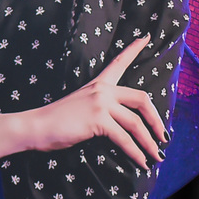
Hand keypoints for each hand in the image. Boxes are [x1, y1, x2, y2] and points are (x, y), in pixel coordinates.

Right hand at [0, 36, 166, 166]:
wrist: (35, 126)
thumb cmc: (54, 121)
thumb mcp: (80, 107)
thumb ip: (100, 109)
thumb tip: (119, 127)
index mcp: (97, 84)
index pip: (118, 63)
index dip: (134, 49)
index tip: (147, 37)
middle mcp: (101, 90)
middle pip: (142, 99)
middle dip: (156, 120)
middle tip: (163, 136)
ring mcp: (100, 104)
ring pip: (136, 123)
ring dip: (149, 142)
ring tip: (156, 156)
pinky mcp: (97, 120)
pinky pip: (124, 139)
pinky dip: (136, 153)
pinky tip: (142, 162)